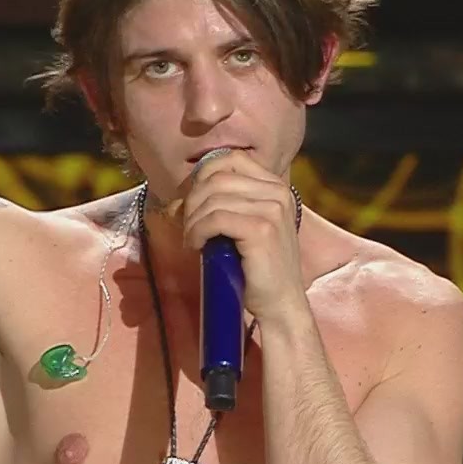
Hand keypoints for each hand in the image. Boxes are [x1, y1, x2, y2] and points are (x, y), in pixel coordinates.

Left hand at [181, 150, 305, 320]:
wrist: (280, 304)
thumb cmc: (257, 269)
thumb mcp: (245, 226)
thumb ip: (226, 204)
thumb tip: (182, 196)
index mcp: (276, 186)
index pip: (231, 159)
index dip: (203, 176)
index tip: (191, 202)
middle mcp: (277, 192)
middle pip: (217, 178)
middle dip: (192, 201)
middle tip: (186, 225)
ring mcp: (272, 209)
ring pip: (213, 199)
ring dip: (192, 220)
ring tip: (192, 239)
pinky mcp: (262, 230)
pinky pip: (215, 219)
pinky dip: (197, 231)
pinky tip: (196, 245)